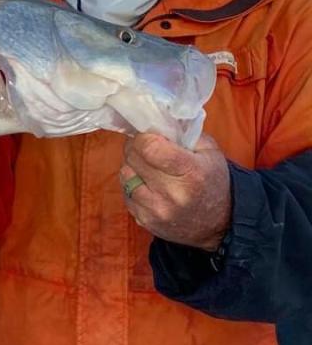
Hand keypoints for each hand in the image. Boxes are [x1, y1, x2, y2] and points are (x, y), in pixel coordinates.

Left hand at [119, 132, 231, 250]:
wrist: (219, 225)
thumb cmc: (213, 182)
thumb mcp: (209, 151)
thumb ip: (183, 132)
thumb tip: (154, 119)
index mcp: (190, 173)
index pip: (149, 147)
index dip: (144, 136)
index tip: (149, 135)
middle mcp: (172, 194)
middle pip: (133, 157)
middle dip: (136, 147)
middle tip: (147, 147)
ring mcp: (156, 210)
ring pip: (125, 174)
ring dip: (132, 166)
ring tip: (148, 167)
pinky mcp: (145, 221)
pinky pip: (125, 193)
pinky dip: (133, 185)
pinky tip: (148, 185)